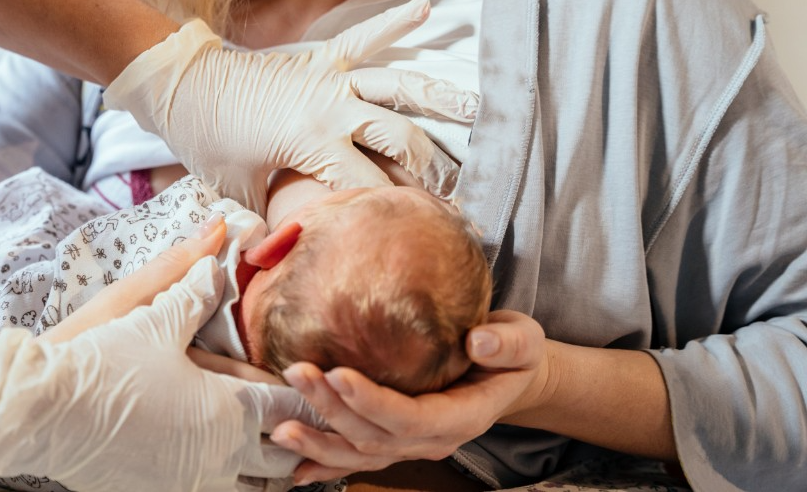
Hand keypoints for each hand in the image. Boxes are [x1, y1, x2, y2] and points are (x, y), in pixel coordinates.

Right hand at [0, 228, 319, 491]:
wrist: (35, 410)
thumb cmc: (97, 357)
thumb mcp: (150, 311)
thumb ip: (192, 278)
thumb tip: (221, 232)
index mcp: (225, 410)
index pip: (289, 406)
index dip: (306, 390)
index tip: (310, 376)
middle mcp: (216, 456)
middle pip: (279, 456)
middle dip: (288, 432)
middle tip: (288, 408)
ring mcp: (186, 484)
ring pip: (246, 484)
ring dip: (256, 460)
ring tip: (253, 435)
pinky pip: (205, 491)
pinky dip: (217, 473)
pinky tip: (204, 452)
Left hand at [103, 0, 477, 213]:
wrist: (182, 84)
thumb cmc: (206, 140)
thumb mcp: (237, 190)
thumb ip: (268, 223)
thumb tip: (287, 263)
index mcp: (314, 144)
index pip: (371, 186)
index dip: (400, 213)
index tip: (427, 232)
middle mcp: (334, 108)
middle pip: (402, 139)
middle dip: (432, 168)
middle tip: (455, 191)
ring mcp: (331, 78)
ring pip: (399, 87)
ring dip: (439, 98)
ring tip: (478, 111)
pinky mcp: (321, 58)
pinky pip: (366, 37)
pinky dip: (396, 21)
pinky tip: (427, 9)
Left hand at [271, 311, 546, 484]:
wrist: (506, 375)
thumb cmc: (510, 354)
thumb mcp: (524, 340)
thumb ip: (507, 343)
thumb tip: (479, 343)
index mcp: (463, 416)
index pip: (411, 417)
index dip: (373, 402)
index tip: (338, 373)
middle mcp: (433, 440)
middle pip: (375, 436)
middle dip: (332, 409)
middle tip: (297, 373)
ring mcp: (411, 447)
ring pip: (360, 454)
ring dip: (319, 442)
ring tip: (282, 426)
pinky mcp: (394, 442)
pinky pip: (357, 459)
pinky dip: (324, 465)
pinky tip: (294, 467)